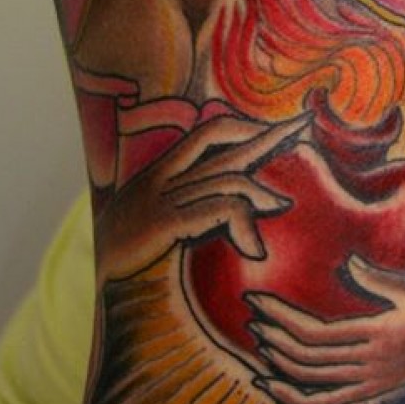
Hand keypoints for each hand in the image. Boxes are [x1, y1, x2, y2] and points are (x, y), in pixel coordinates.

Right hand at [96, 114, 306, 282]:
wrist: (104, 283)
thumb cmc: (132, 252)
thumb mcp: (160, 219)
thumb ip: (195, 206)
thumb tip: (237, 205)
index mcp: (163, 170)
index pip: (209, 131)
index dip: (243, 123)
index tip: (276, 120)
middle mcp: (163, 176)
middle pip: (220, 140)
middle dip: (262, 133)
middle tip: (300, 125)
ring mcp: (162, 197)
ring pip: (223, 178)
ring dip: (257, 191)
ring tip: (280, 204)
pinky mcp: (163, 223)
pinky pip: (214, 209)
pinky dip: (241, 222)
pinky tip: (254, 247)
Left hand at [247, 245, 404, 403]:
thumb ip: (377, 278)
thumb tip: (348, 261)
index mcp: (376, 335)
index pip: (316, 334)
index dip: (283, 319)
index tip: (259, 300)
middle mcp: (369, 364)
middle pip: (308, 358)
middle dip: (274, 337)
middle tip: (252, 315)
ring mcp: (367, 382)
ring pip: (312, 382)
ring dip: (280, 364)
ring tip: (258, 342)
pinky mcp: (367, 392)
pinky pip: (324, 403)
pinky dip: (294, 401)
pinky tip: (272, 386)